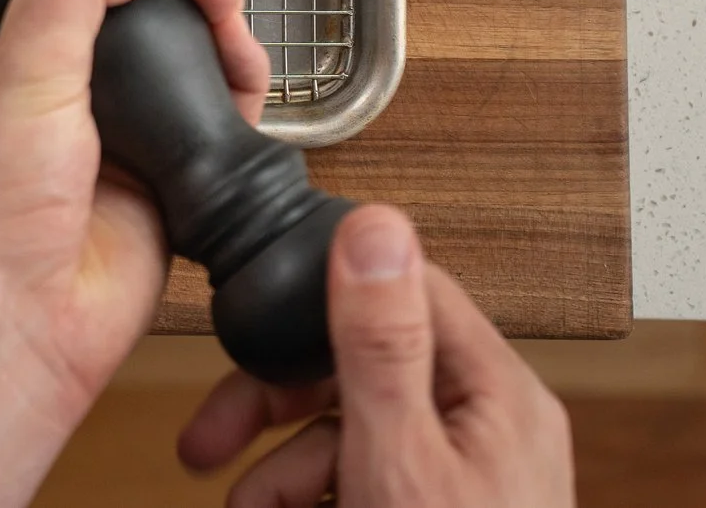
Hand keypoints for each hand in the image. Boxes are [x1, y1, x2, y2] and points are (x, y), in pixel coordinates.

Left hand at [0, 0, 271, 443]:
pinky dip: (242, 81)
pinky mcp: (162, 169)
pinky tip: (248, 72)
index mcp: (1, 42)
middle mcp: (57, 77)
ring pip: (180, 45)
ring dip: (215, 17)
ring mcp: (113, 125)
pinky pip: (215, 109)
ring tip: (228, 15)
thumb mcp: (20, 70)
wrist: (21, 324)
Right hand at [176, 205, 574, 506]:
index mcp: (496, 396)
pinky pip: (358, 483)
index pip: (410, 291)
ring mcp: (462, 480)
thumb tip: (375, 226)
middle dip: (275, 403)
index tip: (259, 304)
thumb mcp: (399, 460)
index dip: (325, 292)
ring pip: (349, 435)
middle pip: (362, 369)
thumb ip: (380, 347)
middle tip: (210, 435)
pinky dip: (307, 500)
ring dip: (280, 470)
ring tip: (239, 506)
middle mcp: (486, 429)